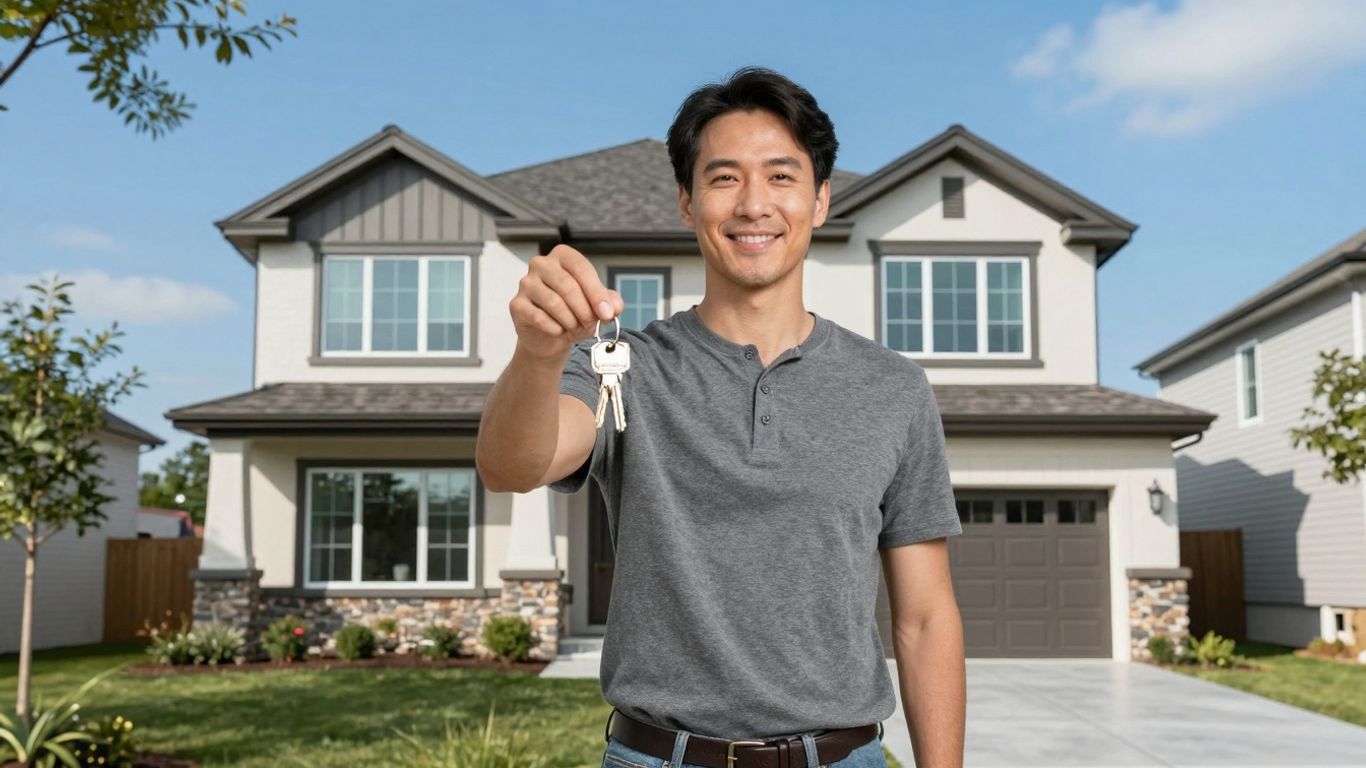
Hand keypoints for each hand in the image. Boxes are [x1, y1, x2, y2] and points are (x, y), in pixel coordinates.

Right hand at [509, 244, 623, 360]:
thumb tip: (614, 307)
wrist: (551, 337)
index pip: (581, 268)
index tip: (607, 313)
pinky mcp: (516, 304)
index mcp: (562, 256)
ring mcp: (526, 283)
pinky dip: (555, 328)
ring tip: (575, 327)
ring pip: (554, 302)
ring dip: (570, 321)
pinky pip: (538, 317)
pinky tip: (559, 331)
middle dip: (584, 309)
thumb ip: (610, 302)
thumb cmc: (574, 314)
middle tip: (591, 323)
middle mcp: (541, 264)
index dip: (596, 293)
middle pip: (567, 285)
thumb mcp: (597, 306)